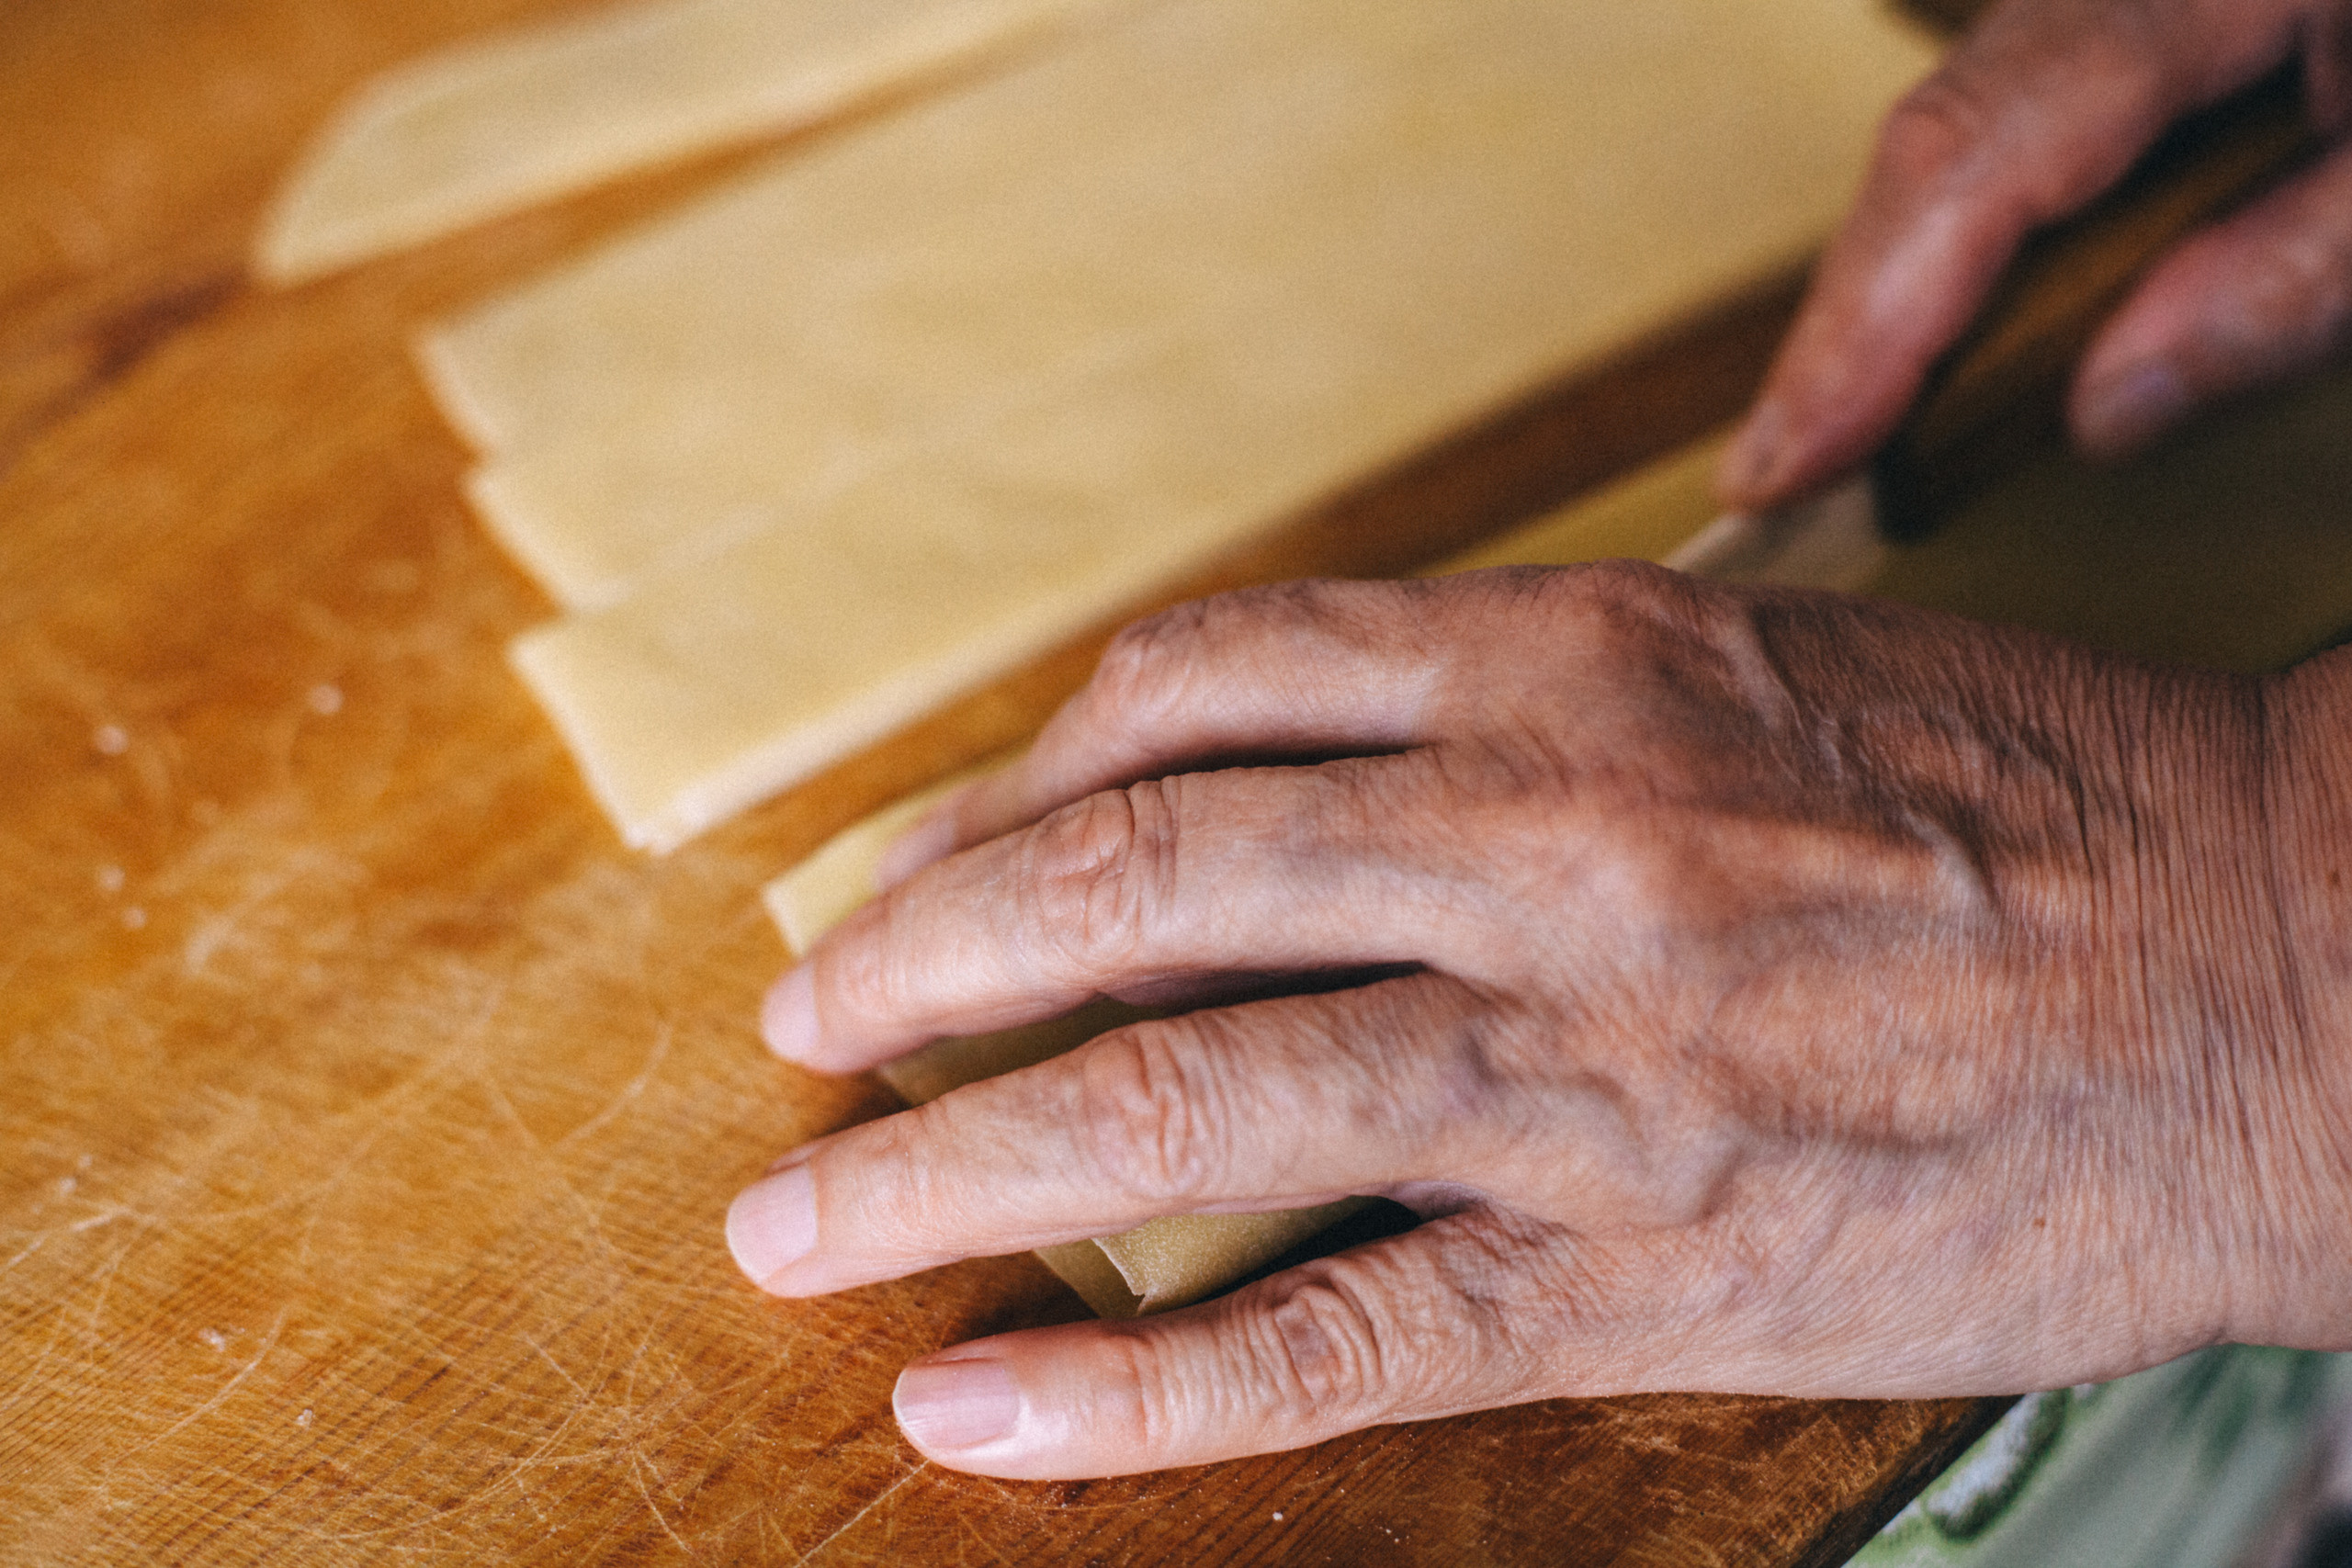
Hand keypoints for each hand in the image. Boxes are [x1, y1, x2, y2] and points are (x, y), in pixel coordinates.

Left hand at [728, 567, 2351, 1477]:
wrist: (2292, 963)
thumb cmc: (2023, 804)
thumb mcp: (1748, 669)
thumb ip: (1506, 711)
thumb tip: (1261, 798)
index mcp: (1568, 665)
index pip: (1202, 684)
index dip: (1020, 775)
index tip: (930, 850)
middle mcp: (1546, 837)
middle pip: (1135, 877)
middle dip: (917, 956)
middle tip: (800, 1025)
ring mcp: (1584, 1059)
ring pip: (1185, 1099)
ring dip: (949, 1161)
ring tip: (796, 1220)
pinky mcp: (1646, 1265)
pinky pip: (1330, 1332)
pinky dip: (1129, 1384)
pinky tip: (977, 1405)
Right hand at [1720, 0, 2351, 511]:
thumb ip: (2295, 279)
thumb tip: (2113, 401)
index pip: (1976, 156)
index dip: (1862, 323)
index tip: (1790, 462)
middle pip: (1950, 133)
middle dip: (1864, 314)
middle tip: (1796, 466)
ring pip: (1983, 118)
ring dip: (1919, 276)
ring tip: (1869, 411)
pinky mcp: (2165, 5)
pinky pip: (2046, 104)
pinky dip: (1998, 221)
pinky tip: (1973, 313)